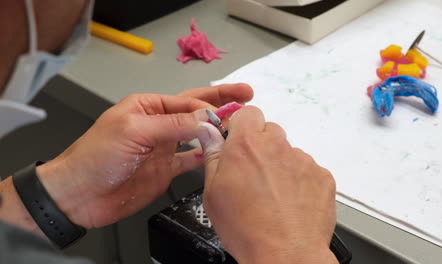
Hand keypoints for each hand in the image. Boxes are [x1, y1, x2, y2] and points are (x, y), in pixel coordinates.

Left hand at [35, 83, 252, 228]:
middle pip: (196, 111)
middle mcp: (157, 125)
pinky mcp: (165, 170)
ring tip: (239, 124)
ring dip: (218, 129)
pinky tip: (219, 151)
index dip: (211, 103)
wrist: (79, 195)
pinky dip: (206, 155)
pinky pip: (191, 159)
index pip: (187, 101)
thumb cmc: (94, 157)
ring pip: (197, 134)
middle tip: (245, 96)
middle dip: (221, 102)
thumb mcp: (134, 131)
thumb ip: (174, 124)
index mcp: (148, 107)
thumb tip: (207, 119)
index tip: (231, 107)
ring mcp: (162, 148)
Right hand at [197, 106, 337, 263]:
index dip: (241, 126)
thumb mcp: (213, 192)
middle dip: (261, 146)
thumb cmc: (246, 228)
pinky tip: (290, 203)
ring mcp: (302, 160)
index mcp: (246, 145)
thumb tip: (208, 133)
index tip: (238, 140)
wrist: (285, 254)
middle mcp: (276, 146)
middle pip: (269, 131)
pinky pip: (307, 170)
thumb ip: (213, 155)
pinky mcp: (321, 176)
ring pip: (288, 152)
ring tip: (273, 195)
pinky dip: (300, 181)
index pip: (247, 112)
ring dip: (280, 165)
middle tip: (253, 174)